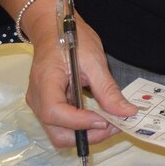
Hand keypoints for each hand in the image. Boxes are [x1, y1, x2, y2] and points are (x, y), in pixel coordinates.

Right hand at [23, 15, 133, 148]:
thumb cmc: (72, 39)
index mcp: (44, 82)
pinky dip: (82, 127)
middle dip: (87, 135)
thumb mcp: (94, 60)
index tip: (106, 120)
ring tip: (110, 122)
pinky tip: (100, 117)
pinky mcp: (48, 106)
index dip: (80, 122)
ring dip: (86, 134)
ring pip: (60, 133)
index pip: (55, 113)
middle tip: (114, 125)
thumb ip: (108, 89)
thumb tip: (127, 112)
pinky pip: (63, 125)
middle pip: (57, 132)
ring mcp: (40, 104)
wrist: (54, 30)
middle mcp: (37, 99)